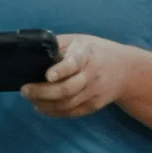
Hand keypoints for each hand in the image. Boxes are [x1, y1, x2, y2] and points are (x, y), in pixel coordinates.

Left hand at [22, 34, 137, 118]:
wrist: (126, 70)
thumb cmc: (96, 51)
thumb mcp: (79, 40)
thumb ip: (58, 45)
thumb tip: (34, 51)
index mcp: (87, 55)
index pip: (74, 64)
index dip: (60, 70)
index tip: (48, 75)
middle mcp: (92, 76)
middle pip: (67, 89)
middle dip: (42, 92)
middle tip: (25, 90)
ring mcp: (93, 93)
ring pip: (66, 104)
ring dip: (44, 104)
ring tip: (30, 97)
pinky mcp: (93, 106)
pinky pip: (71, 112)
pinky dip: (53, 112)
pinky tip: (40, 106)